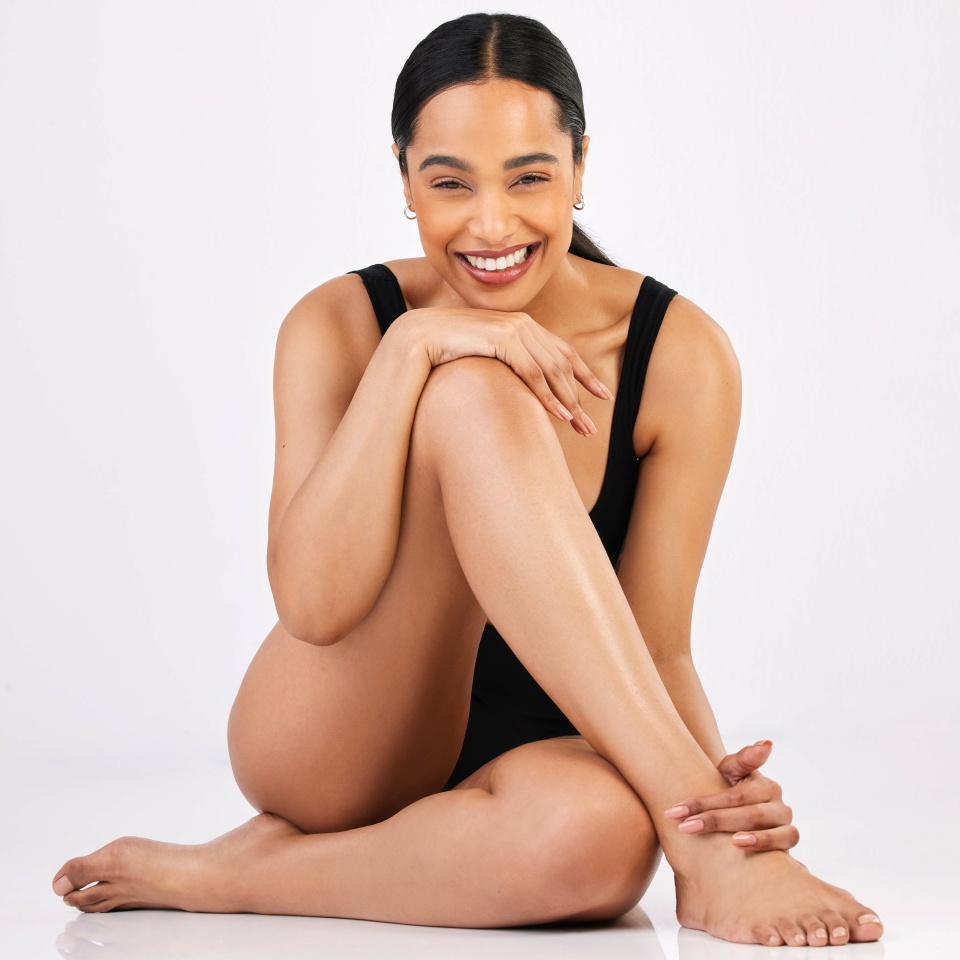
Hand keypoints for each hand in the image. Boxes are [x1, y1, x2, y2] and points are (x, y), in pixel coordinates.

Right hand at [395, 305, 612, 436]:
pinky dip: (549, 395)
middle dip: (582, 396)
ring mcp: (514, 329)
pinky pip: (533, 372)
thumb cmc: (448, 350)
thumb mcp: (486, 357)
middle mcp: (523, 324)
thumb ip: (508, 364)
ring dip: (569, 401)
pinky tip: (561, 415)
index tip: (603, 396)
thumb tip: (523, 388)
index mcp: (523, 325)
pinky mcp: (502, 338)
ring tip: (581, 427)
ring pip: (553, 369)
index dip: (585, 375)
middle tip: (593, 426)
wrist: (419, 337)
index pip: (563, 352)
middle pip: (564, 363)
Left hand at [663, 740, 799, 850]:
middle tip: (684, 827)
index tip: (673, 811)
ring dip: (741, 832)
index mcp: (762, 782)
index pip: (731, 794)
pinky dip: (765, 842)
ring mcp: (784, 818)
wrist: (740, 815)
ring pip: (763, 824)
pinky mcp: (790, 836)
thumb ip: (744, 759)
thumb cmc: (729, 791)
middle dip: (712, 820)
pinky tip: (741, 845)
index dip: (703, 803)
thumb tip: (767, 742)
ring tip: (724, 840)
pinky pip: (785, 839)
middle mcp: (777, 799)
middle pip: (745, 810)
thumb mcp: (731, 773)